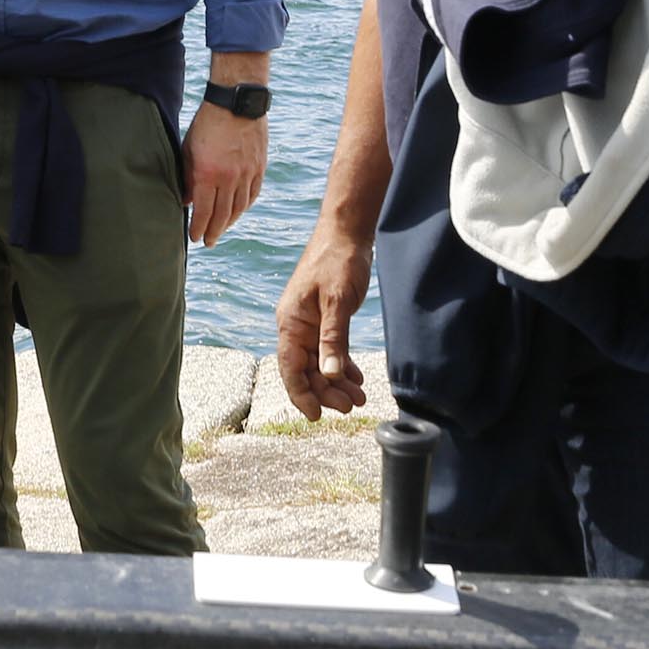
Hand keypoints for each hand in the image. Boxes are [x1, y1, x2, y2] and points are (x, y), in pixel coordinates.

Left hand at [183, 101, 266, 244]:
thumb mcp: (189, 150)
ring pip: (239, 208)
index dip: (198, 228)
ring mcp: (247, 174)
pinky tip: (238, 212)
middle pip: (222, 215)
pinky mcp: (259, 168)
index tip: (194, 238)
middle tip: (208, 242)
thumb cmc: (207, 123)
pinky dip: (244, 207)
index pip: (203, 212)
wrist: (236, 102)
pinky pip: (252, 195)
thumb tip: (187, 201)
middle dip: (213, 232)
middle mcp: (229, 178)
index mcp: (208, 174)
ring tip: (221, 230)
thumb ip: (188, 177)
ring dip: (229, 223)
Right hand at [273, 226, 373, 417]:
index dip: (301, 394)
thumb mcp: (337, 302)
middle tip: (350, 406)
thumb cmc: (338, 262)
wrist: (347, 232)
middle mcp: (296, 326)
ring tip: (359, 397)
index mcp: (291, 322)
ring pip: (319, 362)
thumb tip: (329, 375)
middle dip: (325, 391)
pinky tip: (356, 377)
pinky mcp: (324, 318)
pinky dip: (342, 365)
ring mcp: (310, 322)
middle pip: (306, 370)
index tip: (316, 416)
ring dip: (336, 381)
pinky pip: (329, 349)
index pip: (289, 368)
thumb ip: (333, 339)